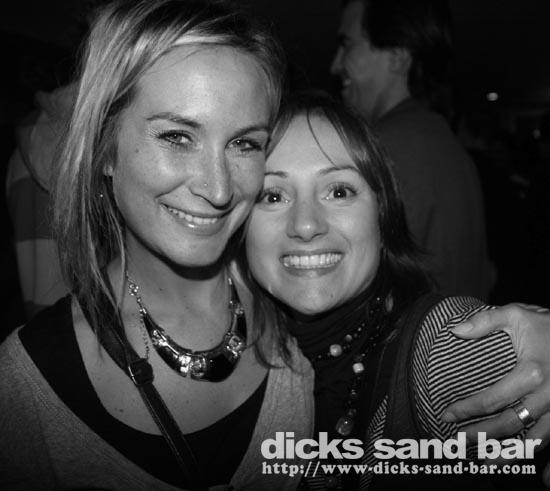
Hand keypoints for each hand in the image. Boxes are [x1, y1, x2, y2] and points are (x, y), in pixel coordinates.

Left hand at [440, 303, 549, 482]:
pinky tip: (545, 480)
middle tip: (459, 442)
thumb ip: (485, 322)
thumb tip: (454, 330)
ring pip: (535, 440)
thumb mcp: (517, 314)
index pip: (492, 399)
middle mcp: (548, 396)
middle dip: (482, 435)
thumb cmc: (548, 324)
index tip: (446, 414)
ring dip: (511, 453)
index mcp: (531, 373)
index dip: (467, 409)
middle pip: (509, 424)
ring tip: (488, 462)